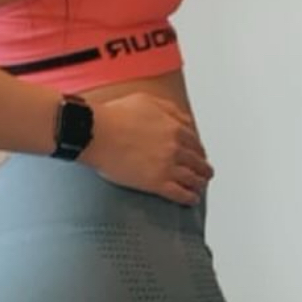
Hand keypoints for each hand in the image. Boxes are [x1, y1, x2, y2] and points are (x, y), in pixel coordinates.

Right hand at [82, 92, 214, 205]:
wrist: (96, 132)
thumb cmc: (115, 116)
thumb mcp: (147, 101)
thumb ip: (169, 110)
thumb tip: (184, 118)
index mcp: (175, 127)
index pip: (196, 142)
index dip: (199, 150)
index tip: (199, 154)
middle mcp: (175, 147)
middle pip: (198, 161)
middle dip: (203, 168)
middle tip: (205, 172)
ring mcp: (167, 166)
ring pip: (192, 178)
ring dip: (199, 183)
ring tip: (200, 187)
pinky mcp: (156, 183)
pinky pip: (180, 194)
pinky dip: (189, 198)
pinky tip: (192, 200)